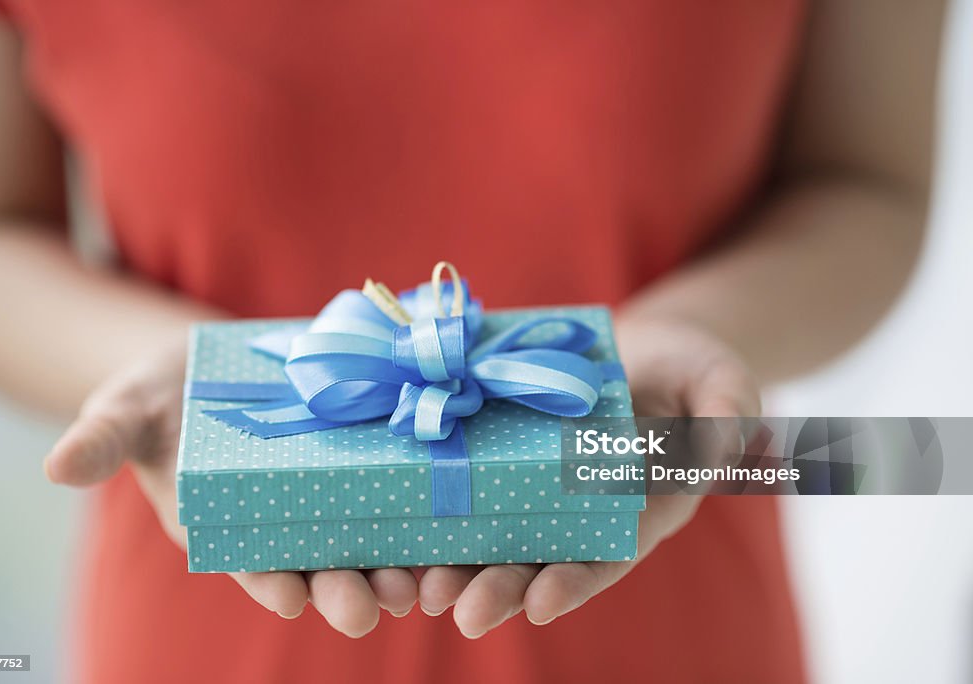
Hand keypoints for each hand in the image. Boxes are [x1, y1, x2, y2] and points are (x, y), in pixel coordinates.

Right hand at [44, 341, 417, 636]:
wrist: (213, 362)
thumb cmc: (162, 396)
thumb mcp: (127, 409)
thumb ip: (103, 438)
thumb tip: (56, 465)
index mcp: (227, 526)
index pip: (250, 564)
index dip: (269, 581)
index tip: (289, 596)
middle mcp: (284, 523)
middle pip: (319, 566)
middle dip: (343, 589)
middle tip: (371, 607)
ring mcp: (330, 496)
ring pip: (368, 543)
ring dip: (395, 566)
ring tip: (422, 584)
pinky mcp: (366, 462)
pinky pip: (400, 492)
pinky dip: (424, 511)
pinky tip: (452, 521)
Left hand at [416, 314, 760, 637]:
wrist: (646, 348)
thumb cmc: (694, 370)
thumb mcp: (723, 384)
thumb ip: (728, 414)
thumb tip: (730, 438)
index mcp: (643, 506)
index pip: (611, 554)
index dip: (577, 580)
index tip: (542, 604)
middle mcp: (588, 508)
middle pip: (545, 557)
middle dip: (504, 587)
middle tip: (463, 615)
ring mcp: (545, 484)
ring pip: (500, 533)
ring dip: (463, 564)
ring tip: (422, 590)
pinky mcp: (511, 454)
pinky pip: (475, 484)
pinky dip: (443, 509)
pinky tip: (405, 527)